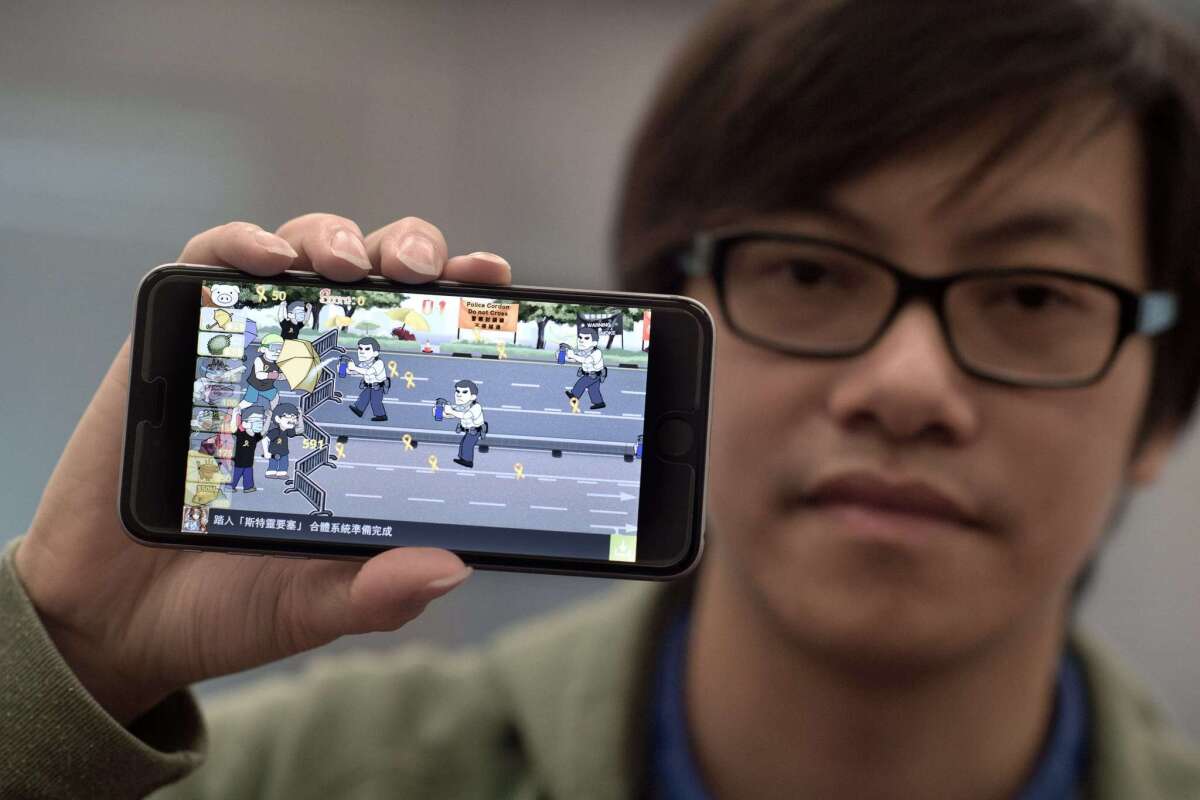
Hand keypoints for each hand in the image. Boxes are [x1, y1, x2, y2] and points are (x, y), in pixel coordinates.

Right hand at [15, 214, 511, 724]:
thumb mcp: (319, 603)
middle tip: (423, 272)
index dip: (465, 302)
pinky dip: (240, 245)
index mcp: (366, 420)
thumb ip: (379, 591)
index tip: (496, 283)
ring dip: (334, 239)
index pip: (428, 340)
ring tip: (350, 264)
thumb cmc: (230, 603)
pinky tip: (266, 259)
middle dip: (412, 252)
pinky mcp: (179, 340)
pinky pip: (209, 264)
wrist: (115, 617)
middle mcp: (320, 371)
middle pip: (380, 277)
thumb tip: (453, 568)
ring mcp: (252, 349)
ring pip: (306, 253)